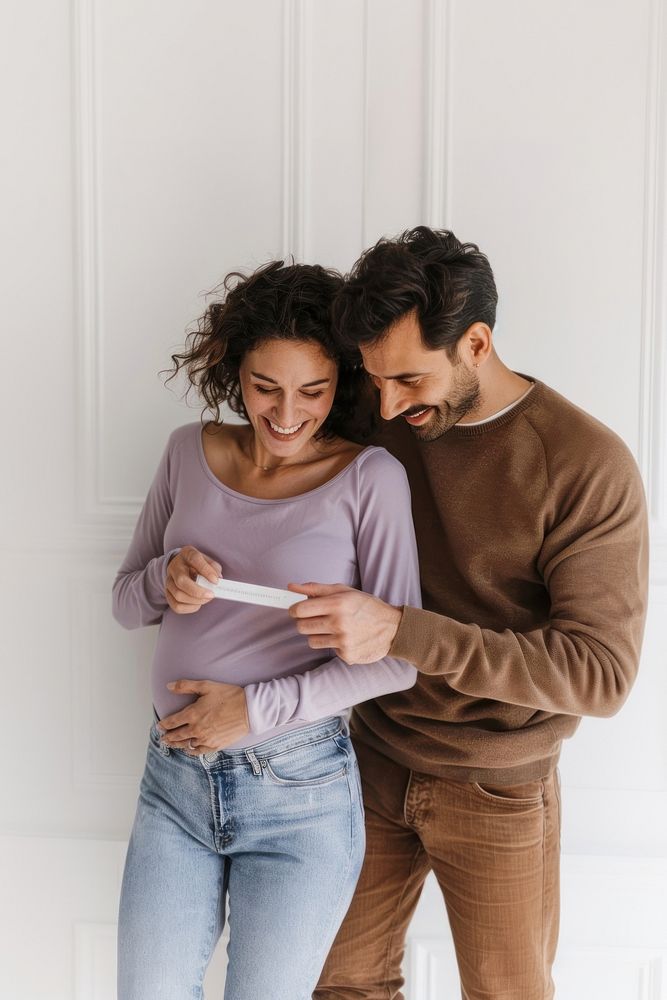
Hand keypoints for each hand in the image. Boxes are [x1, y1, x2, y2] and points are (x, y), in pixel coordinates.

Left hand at [158, 679, 249, 752]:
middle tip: (162, 738)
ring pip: (186, 745)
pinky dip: (191, 751)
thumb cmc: (228, 695)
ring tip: (170, 745)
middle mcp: (196, 729)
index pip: (172, 722)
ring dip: (176, 745)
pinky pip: (199, 752)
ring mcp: (205, 739)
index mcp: (192, 714)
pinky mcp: (215, 745)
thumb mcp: (206, 686)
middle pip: (177, 735)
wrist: (249, 709)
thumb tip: (168, 686)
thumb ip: (185, 686)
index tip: (160, 726)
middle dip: (167, 737)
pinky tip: (188, 750)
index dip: (164, 725)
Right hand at [165, 545, 221, 613]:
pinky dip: (190, 608)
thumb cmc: (198, 565)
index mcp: (186, 554)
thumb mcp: (207, 560)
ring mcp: (169, 581)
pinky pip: (177, 606)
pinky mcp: (168, 594)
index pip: (194, 559)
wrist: (182, 567)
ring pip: (178, 595)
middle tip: (211, 595)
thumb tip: (217, 579)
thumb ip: (214, 568)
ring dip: (195, 601)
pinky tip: (198, 603)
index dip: (206, 570)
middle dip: (198, 592)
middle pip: (181, 581)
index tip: (216, 581)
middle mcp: (175, 567)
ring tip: (206, 599)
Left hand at [287, 583, 402, 663]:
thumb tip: (291, 587)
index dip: (294, 610)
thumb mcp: (344, 591)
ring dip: (318, 635)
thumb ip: (316, 589)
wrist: (393, 628)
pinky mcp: (347, 655)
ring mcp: (343, 641)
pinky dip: (334, 644)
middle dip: (304, 622)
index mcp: (337, 604)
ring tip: (334, 628)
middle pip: (301, 627)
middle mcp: (339, 623)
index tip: (297, 610)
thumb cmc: (366, 606)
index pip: (299, 610)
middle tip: (317, 619)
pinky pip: (328, 650)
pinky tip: (347, 638)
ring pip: (312, 641)